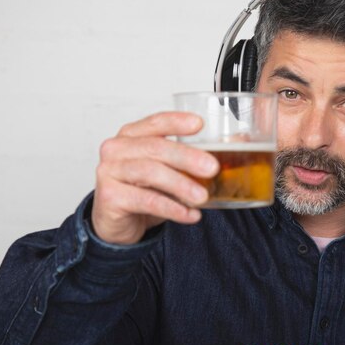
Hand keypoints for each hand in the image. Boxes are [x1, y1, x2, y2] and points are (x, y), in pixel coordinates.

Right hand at [91, 112, 218, 244]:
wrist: (117, 223)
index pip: (155, 122)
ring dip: (181, 185)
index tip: (200, 124)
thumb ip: (189, 160)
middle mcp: (117, 149)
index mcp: (131, 136)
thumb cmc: (142, 191)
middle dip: (187, 157)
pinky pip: (146, 201)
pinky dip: (172, 208)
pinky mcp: (110, 197)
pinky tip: (190, 214)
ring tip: (202, 197)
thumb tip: (234, 145)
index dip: (176, 122)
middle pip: (155, 148)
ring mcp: (110, 172)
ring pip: (150, 173)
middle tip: (212, 167)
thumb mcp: (167, 171)